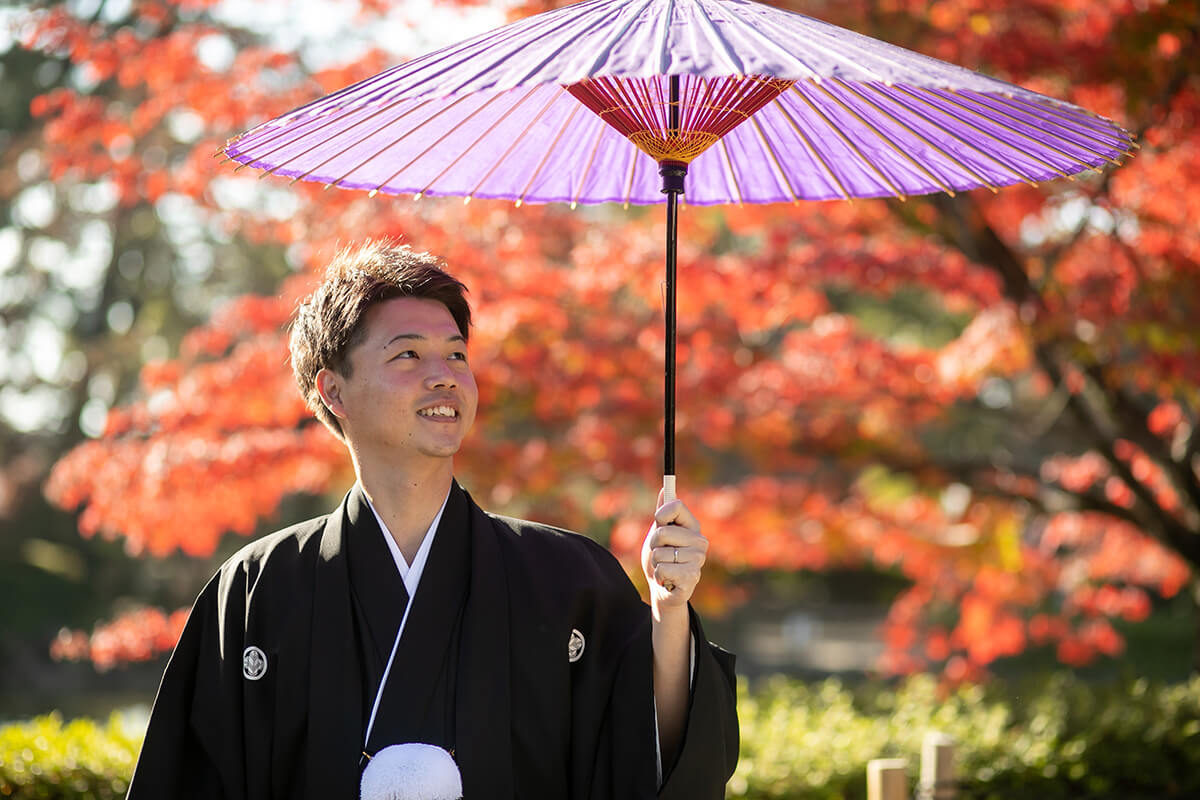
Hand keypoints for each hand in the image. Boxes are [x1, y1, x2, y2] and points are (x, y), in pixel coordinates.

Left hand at [640, 490, 707, 608]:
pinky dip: (659, 576)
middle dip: (654, 545)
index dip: (660, 515)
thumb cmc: (661, 558)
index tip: (659, 523)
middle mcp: (700, 541)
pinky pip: (663, 570)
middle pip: (662, 532)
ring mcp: (698, 560)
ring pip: (660, 554)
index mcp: (693, 526)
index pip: (676, 506)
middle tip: (661, 553)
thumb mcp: (658, 534)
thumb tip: (666, 489)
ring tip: (665, 568)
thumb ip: (662, 514)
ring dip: (656, 563)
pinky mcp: (692, 577)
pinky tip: (667, 579)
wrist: (662, 589)